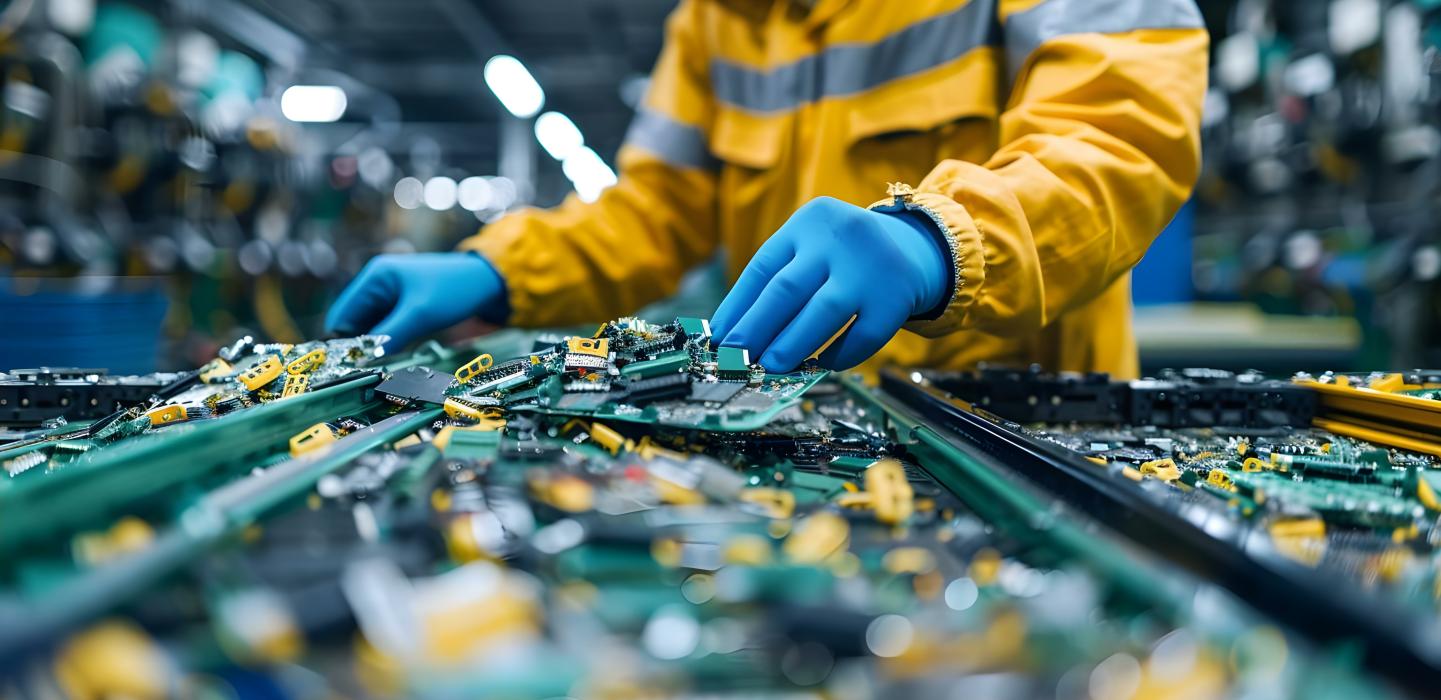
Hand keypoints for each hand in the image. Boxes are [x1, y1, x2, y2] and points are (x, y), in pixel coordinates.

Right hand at [325, 252, 507, 351]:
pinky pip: (385, 326)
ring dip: (373, 344)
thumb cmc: (454, 290)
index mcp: (375, 277)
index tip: (346, 367)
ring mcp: (390, 294)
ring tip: (378, 364)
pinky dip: (386, 340)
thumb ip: (390, 336)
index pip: (343, 315)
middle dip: (358, 344)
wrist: (486, 282)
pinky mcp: (402, 305)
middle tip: (363, 370)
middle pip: (353, 322)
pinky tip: (392, 353)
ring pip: (370, 326)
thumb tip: (364, 359)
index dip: (342, 341)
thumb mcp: (420, 315)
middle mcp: (377, 284)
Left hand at [710, 196, 948, 370]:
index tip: (720, 338)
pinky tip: (822, 364)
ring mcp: (869, 269)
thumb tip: (735, 334)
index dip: (737, 307)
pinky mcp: (895, 298)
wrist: (909, 246)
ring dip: (792, 344)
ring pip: (823, 312)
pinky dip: (840, 354)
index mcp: (807, 224)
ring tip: (771, 366)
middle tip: (738, 358)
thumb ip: (777, 282)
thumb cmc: (841, 256)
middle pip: (787, 289)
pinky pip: (863, 335)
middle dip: (757, 329)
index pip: (762, 268)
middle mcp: (838, 241)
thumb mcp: (809, 247)